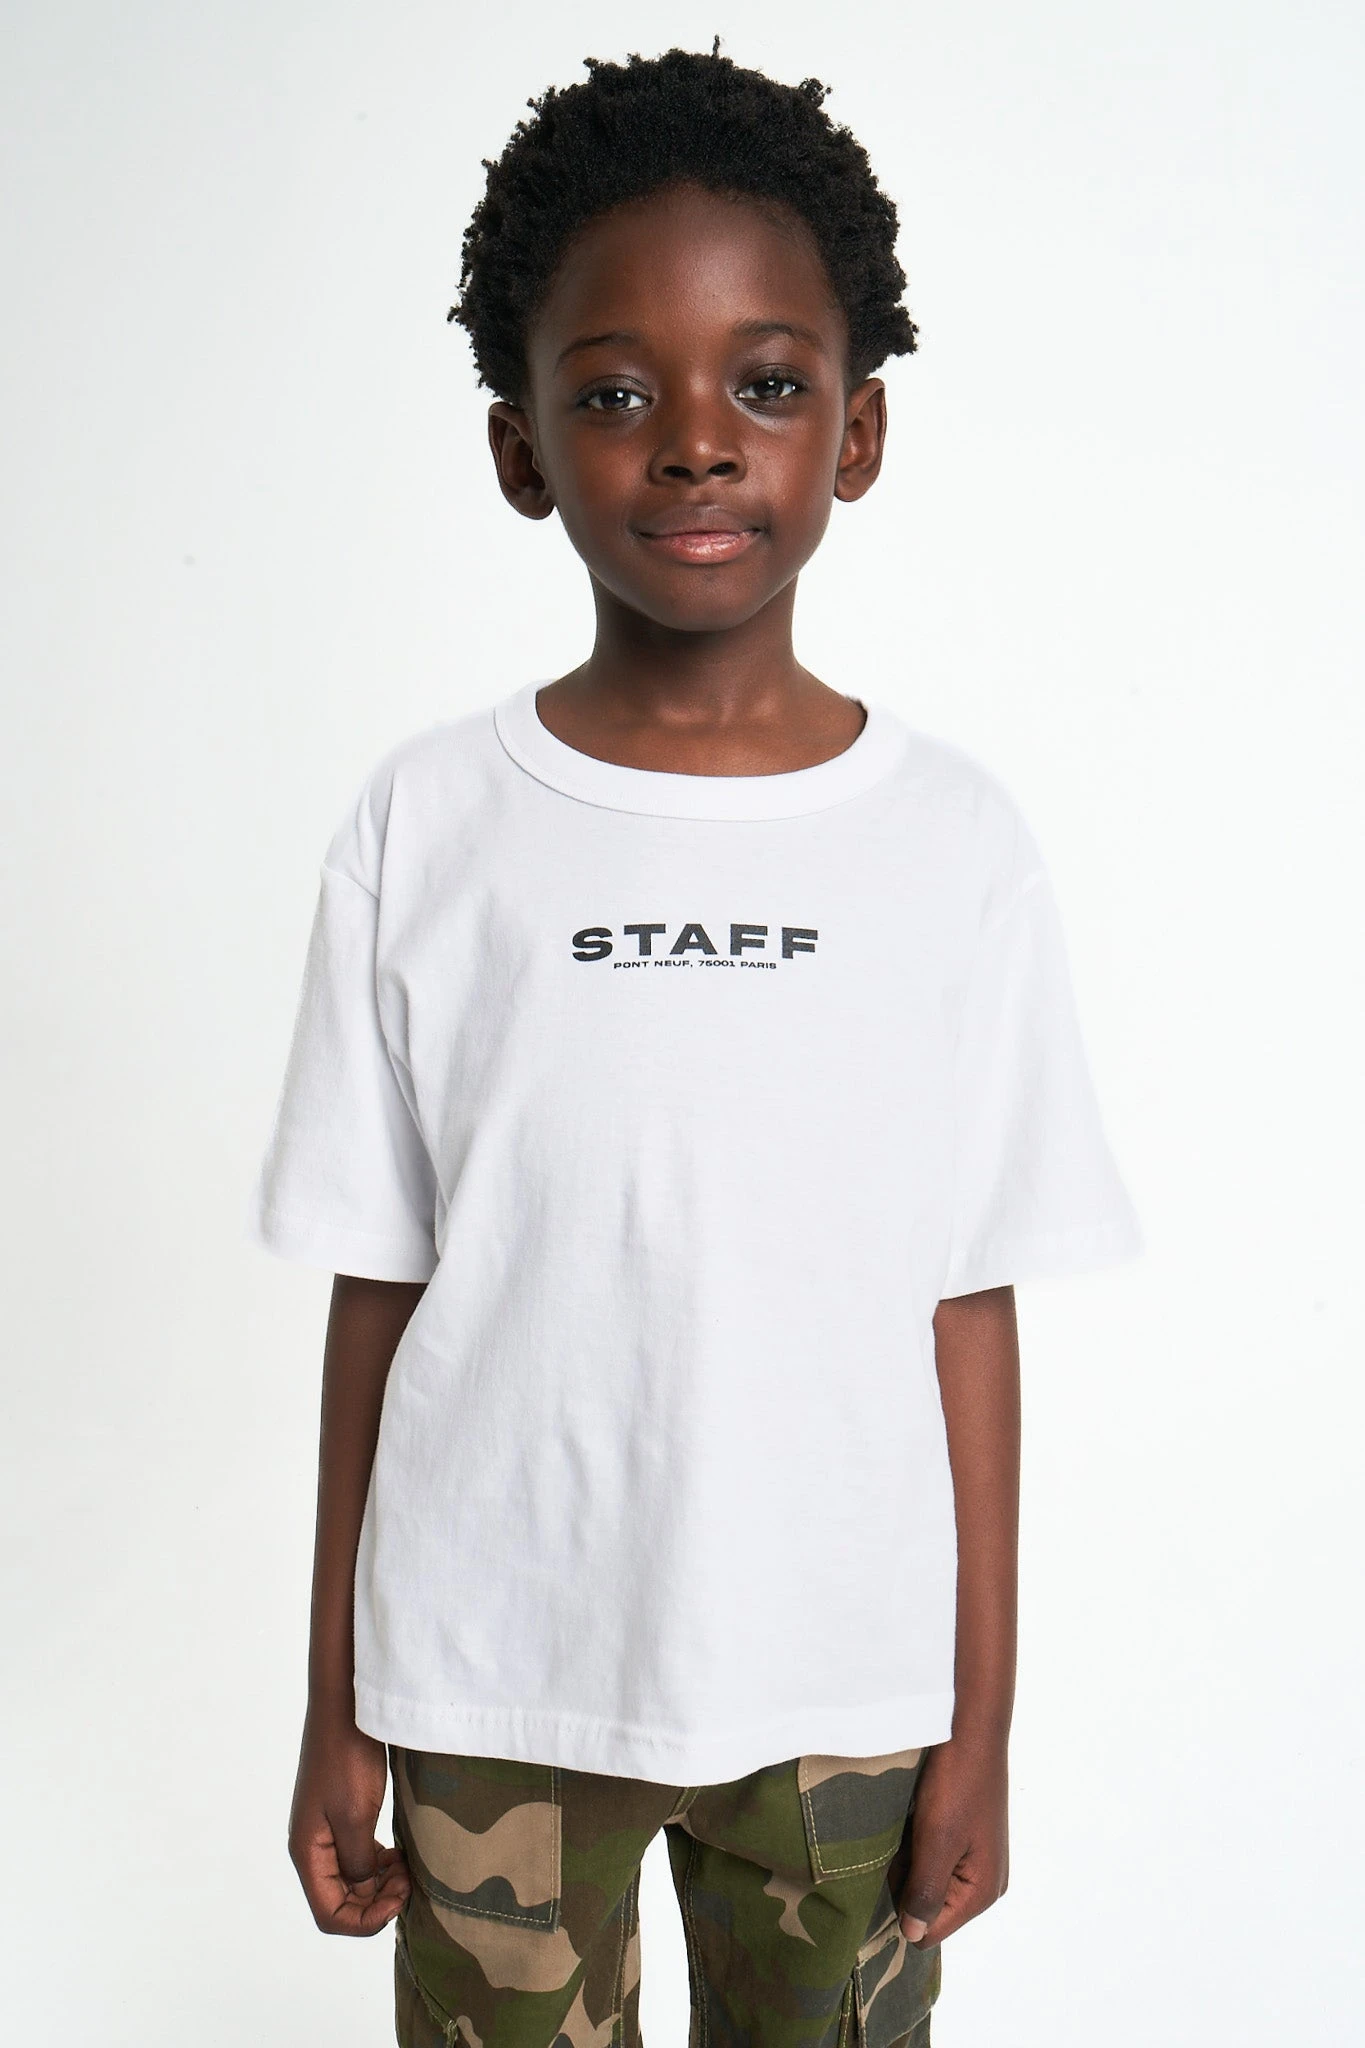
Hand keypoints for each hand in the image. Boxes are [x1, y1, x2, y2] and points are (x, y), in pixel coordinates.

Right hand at [288, 1709, 411, 1935]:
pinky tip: (399, 1854)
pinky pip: (358, 1856)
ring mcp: (326, 1832)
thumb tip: (363, 1890)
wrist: (346, 1706)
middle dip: (376, 1901)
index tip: (399, 1899)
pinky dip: (379, 1864)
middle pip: (341, 1900)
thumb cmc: (348, 1759)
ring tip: (406, 1868)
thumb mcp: (356, 1817)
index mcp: (307, 1853)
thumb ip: (358, 1863)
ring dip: (379, 1884)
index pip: (330, 1914)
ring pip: (351, 1880)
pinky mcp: (341, 1816)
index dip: (365, 1921)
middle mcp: (313, 1848)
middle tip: (408, 1880)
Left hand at [889, 1733, 1008, 1946]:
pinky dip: (917, 1842)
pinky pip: (933, 1856)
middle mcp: (983, 1882)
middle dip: (904, 1881)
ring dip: (908, 1859)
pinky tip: (912, 1817)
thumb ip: (926, 1892)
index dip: (903, 1910)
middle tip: (896, 1844)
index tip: (888, 1875)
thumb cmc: (956, 1784)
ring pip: (926, 1879)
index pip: (930, 1931)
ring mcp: (975, 1859)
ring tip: (904, 1827)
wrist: (970, 1729)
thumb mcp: (937, 1841)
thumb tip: (913, 1936)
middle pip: (927, 1906)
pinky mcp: (966, 1837)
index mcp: (982, 1892)